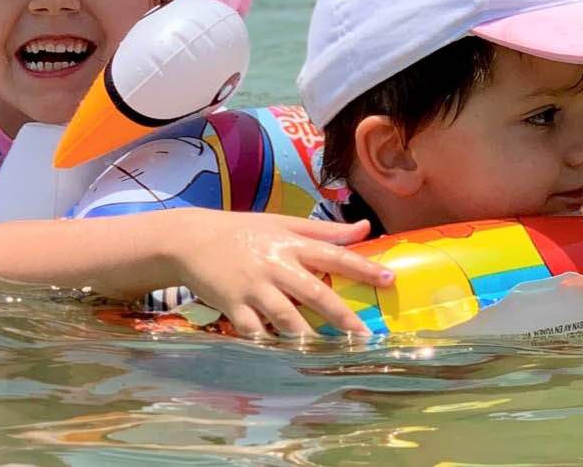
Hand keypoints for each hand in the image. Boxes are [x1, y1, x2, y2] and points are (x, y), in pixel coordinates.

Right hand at [168, 209, 394, 337]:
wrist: (192, 239)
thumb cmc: (243, 231)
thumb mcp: (283, 223)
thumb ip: (324, 230)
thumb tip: (365, 227)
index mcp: (291, 243)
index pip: (334, 255)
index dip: (363, 268)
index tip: (390, 280)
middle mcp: (276, 265)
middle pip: (315, 292)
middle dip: (342, 316)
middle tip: (364, 336)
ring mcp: (253, 287)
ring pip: (285, 317)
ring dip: (307, 336)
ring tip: (327, 354)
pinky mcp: (232, 304)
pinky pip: (253, 331)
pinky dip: (267, 344)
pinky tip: (282, 358)